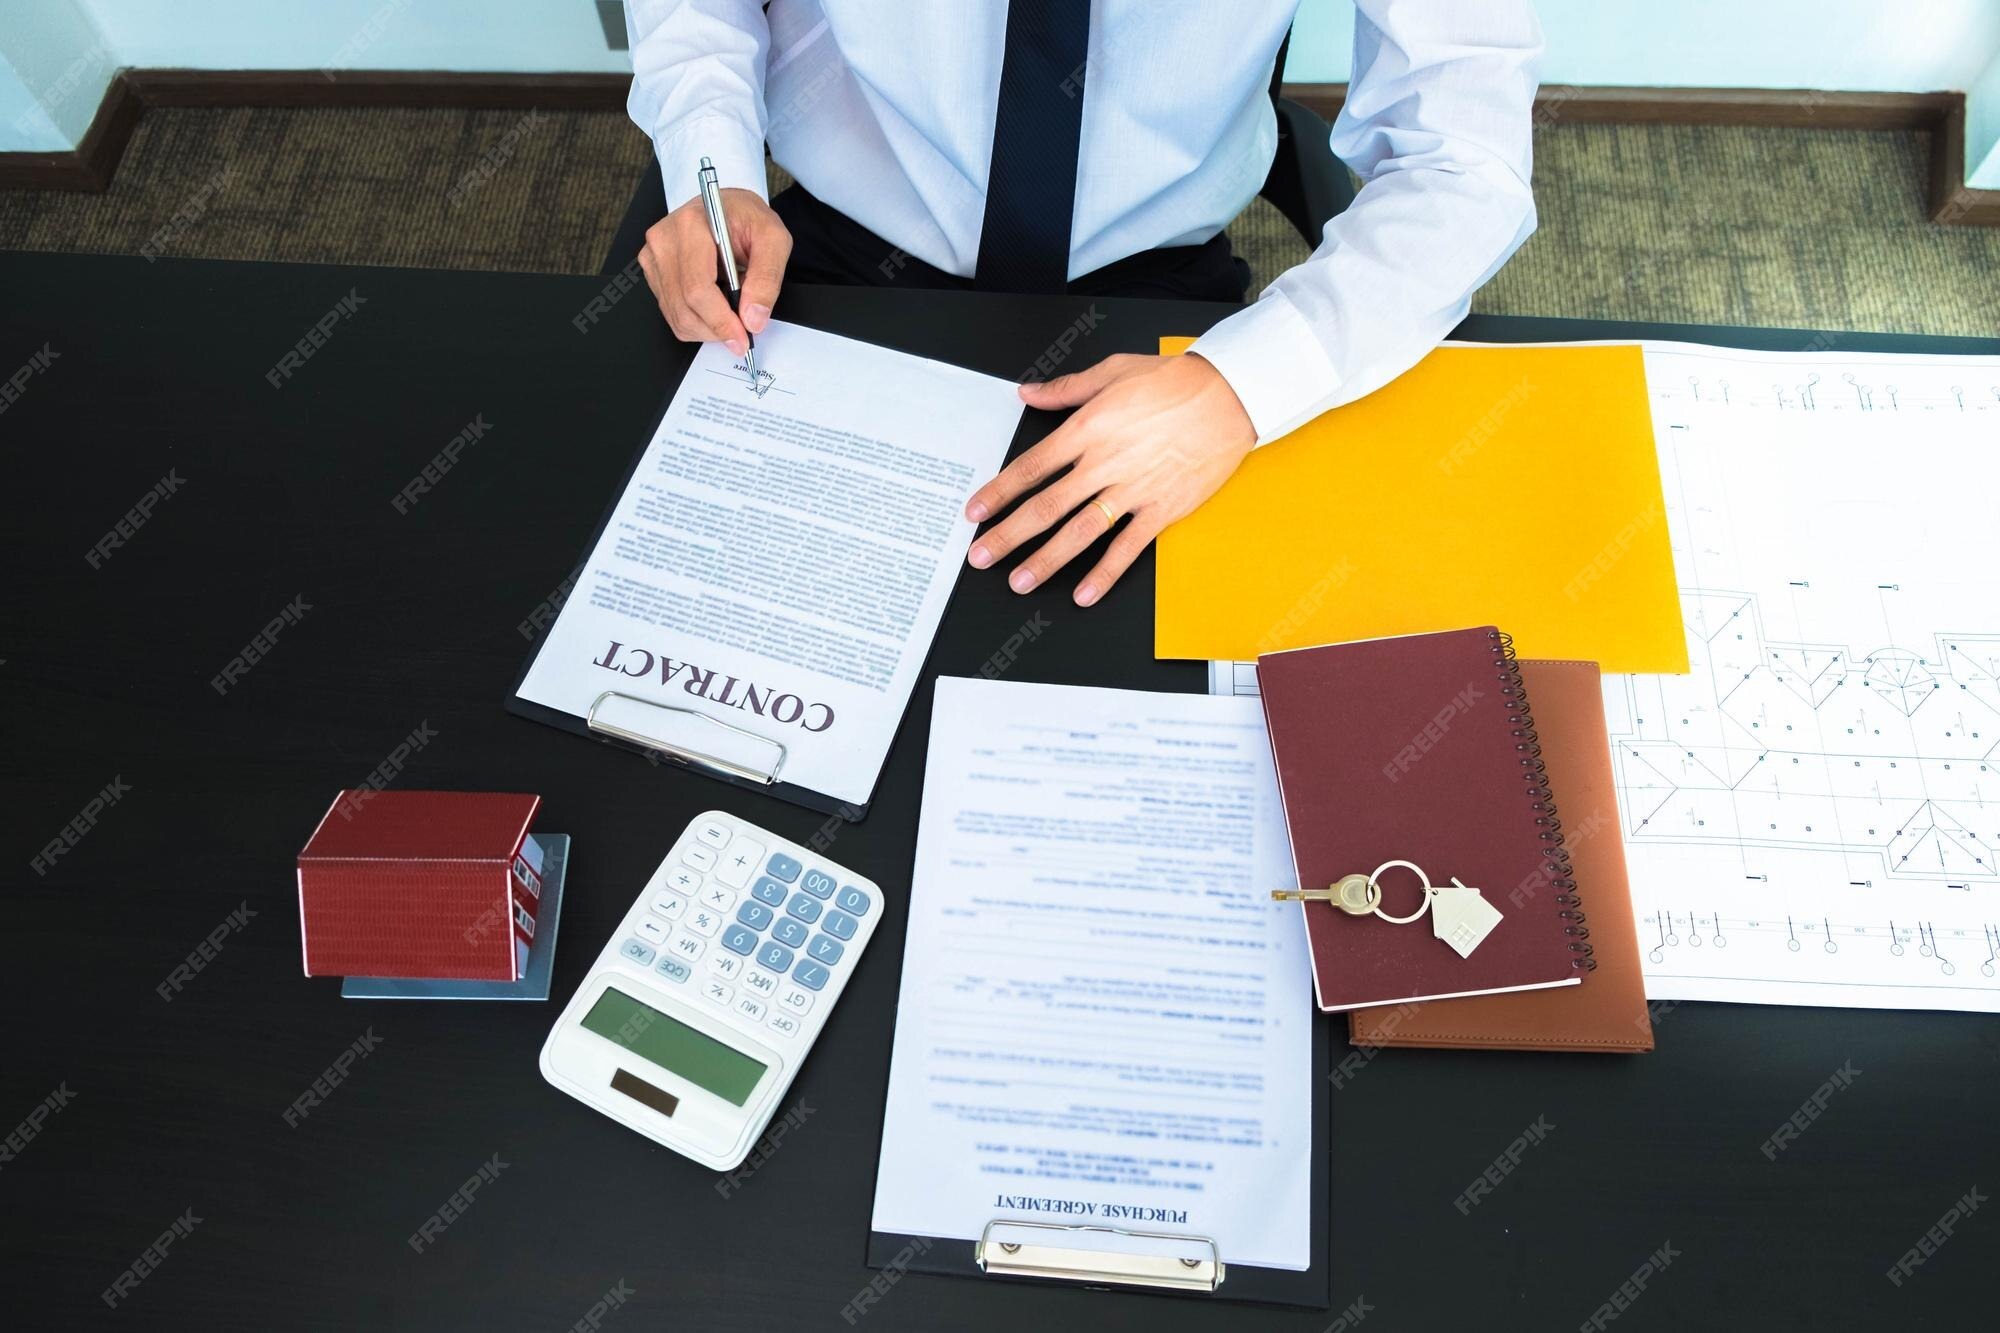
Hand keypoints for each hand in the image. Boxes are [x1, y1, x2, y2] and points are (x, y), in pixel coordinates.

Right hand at [637, 187, 791, 352]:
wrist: (726, 209)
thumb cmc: (746, 219)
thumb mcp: (773, 238)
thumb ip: (767, 278)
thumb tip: (753, 318)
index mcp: (691, 225)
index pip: (698, 287)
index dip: (720, 320)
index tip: (742, 337)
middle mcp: (665, 240)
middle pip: (685, 307)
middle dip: (717, 329)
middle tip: (742, 335)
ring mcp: (654, 256)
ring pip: (677, 316)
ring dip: (708, 328)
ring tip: (730, 312)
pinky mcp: (653, 271)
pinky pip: (672, 313)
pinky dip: (697, 322)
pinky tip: (714, 307)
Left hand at [964, 353, 1256, 605]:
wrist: (1230, 396)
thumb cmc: (1175, 381)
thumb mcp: (1113, 371)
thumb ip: (1066, 389)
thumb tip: (1029, 393)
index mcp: (1088, 429)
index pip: (1031, 467)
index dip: (999, 493)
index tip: (976, 511)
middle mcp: (1104, 464)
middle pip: (1046, 506)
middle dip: (1009, 535)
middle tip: (981, 556)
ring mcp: (1133, 490)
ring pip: (1079, 532)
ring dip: (1046, 560)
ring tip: (1019, 581)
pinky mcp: (1162, 509)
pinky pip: (1127, 548)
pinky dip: (1104, 573)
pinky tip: (1083, 593)